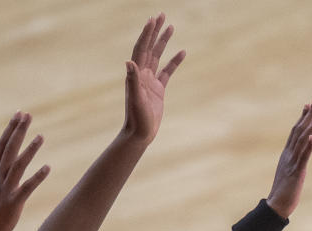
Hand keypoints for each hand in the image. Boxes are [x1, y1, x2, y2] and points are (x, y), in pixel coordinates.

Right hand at [0, 112, 49, 230]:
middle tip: (28, 114)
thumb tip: (5, 166)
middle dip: (18, 131)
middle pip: (8, 150)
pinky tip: (48, 168)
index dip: (10, 129)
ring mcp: (6, 190)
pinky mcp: (13, 203)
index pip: (1, 146)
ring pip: (17, 166)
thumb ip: (0, 177)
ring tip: (41, 136)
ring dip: (29, 150)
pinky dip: (37, 177)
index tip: (18, 114)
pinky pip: (26, 188)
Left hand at [123, 14, 185, 143]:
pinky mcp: (158, 90)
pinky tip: (183, 52)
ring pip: (158, 56)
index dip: (147, 34)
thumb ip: (133, 80)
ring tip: (171, 26)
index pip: (142, 49)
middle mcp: (142, 74)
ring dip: (163, 41)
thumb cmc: (137, 118)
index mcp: (136, 74)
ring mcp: (150, 81)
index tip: (153, 19)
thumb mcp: (136, 98)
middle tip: (161, 14)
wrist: (140, 134)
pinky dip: (174, 61)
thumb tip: (128, 61)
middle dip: (154, 31)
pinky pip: (167, 71)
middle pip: (149, 47)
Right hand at [266, 99, 311, 217]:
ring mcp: (292, 163)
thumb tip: (299, 158)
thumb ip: (294, 163)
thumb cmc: (283, 191)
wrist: (276, 205)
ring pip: (302, 140)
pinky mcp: (296, 172)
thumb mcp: (289, 172)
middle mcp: (288, 155)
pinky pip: (303, 157)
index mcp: (287, 155)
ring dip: (311, 126)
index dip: (302, 118)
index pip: (295, 132)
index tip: (308, 105)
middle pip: (299, 131)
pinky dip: (308, 146)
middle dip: (308, 115)